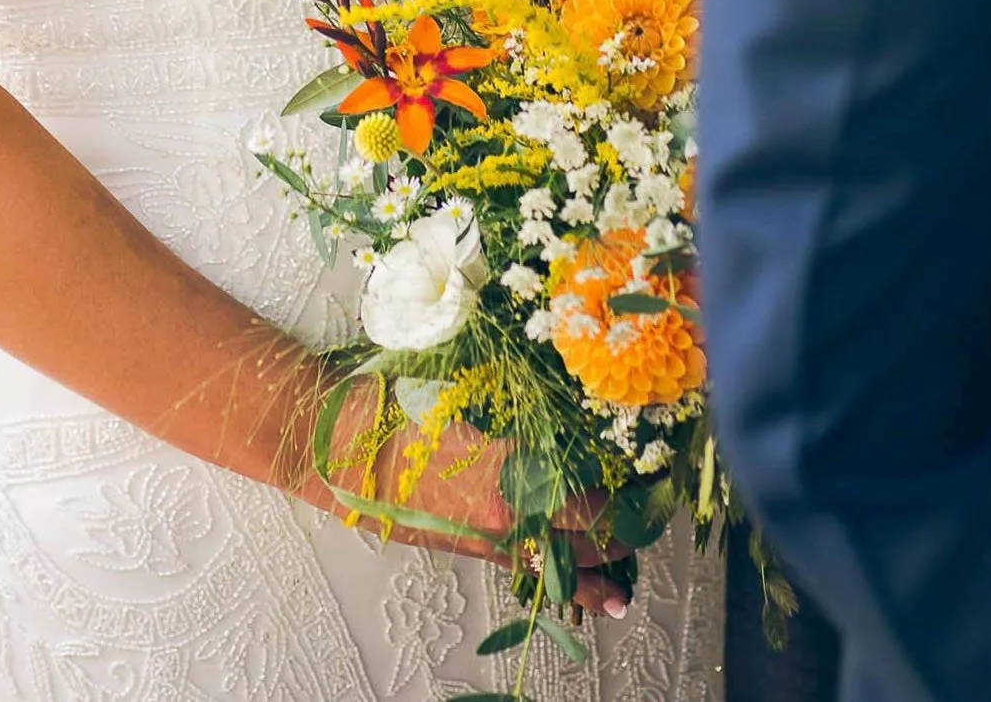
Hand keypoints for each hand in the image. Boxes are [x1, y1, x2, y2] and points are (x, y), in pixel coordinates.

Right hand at [306, 384, 630, 617]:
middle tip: (647, 523)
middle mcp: (507, 518)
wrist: (344, 447)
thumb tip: (564, 402)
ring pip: (553, 568)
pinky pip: (522, 571)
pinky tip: (567, 593)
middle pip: (581, 540)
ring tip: (622, 589)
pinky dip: (550, 583)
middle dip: (618, 536)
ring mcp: (487, 538)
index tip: (646, 477)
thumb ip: (519, 408)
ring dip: (590, 576)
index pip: (588, 499)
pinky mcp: (468, 547)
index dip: (622, 493)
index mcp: (512, 477)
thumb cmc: (401, 412)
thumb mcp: (468, 395)